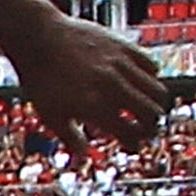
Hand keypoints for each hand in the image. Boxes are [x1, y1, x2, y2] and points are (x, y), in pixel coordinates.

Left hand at [6, 13, 169, 160]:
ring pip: (157, 91)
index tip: (133, 143)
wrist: (38, 37)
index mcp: (95, 108)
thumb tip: (83, 157)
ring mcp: (120, 65)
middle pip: (151, 114)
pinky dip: (151, 77)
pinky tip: (140, 81)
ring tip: (146, 107)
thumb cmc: (40, 78)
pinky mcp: (123, 47)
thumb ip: (70, 138)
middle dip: (150, 126)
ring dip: (155, 104)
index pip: (131, 133)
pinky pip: (152, 66)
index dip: (135, 143)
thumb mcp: (50, 114)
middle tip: (145, 128)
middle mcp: (112, 87)